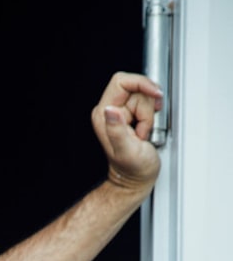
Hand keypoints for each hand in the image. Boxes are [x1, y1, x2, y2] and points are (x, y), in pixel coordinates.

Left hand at [90, 71, 162, 193]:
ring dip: (150, 115)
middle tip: (143, 130)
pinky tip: (146, 131)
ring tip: (143, 134)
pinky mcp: (131, 116)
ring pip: (145, 97)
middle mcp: (110, 111)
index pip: (122, 81)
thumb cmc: (133, 169)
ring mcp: (121, 113)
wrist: (135, 179)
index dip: (141, 83)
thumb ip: (117, 130)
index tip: (155, 94)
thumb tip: (110, 110)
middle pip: (137, 89)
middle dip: (147, 108)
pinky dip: (152, 117)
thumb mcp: (127, 150)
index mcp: (104, 115)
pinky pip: (148, 105)